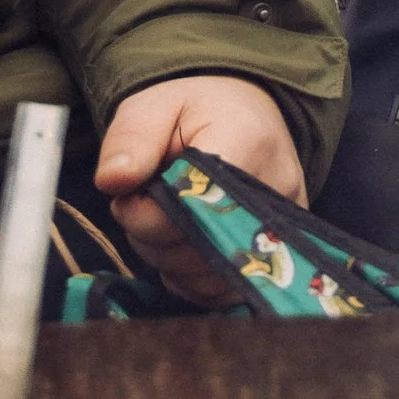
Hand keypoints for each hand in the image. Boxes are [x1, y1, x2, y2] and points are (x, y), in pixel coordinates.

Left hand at [97, 75, 308, 310]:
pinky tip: (185, 242)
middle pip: (196, 248)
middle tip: (146, 201)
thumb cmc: (198, 112)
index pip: (191, 204)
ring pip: (207, 277)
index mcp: (246, 141)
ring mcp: (285, 230)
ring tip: (166, 218)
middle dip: (152, 235)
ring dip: (169, 258)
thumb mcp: (154, 105)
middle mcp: (276, 190)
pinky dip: (191, 276)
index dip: (147, 211)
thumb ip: (131, 138)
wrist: (249, 117)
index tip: (132, 192)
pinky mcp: (280, 259)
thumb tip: (113, 180)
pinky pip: (222, 292)